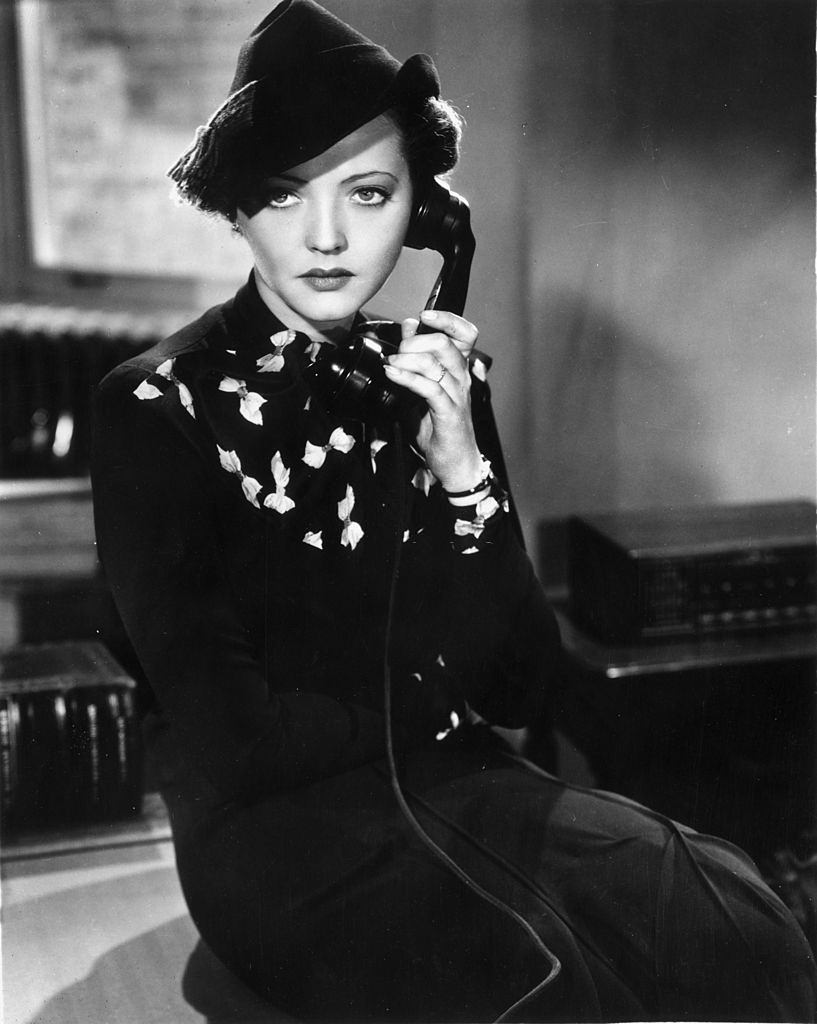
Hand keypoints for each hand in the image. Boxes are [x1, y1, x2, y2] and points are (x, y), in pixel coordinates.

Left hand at [383, 309, 483, 491]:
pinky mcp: (449, 413)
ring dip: (407, 358)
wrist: (455, 463)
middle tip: (398, 351)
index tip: (424, 315)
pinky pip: (429, 387)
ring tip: (391, 364)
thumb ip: (415, 358)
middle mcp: (462, 379)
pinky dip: (407, 377)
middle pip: (444, 342)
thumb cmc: (440, 428)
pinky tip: (393, 374)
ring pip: (435, 363)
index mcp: (459, 370)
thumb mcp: (423, 388)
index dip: (447, 318)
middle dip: (415, 340)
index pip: (465, 333)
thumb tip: (407, 329)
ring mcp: (457, 395)